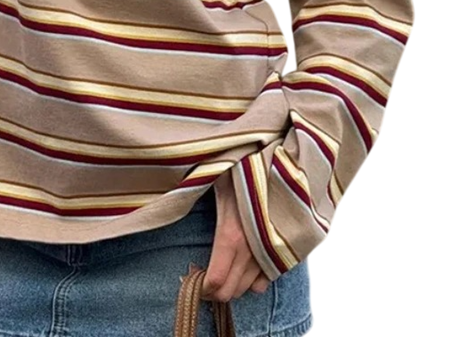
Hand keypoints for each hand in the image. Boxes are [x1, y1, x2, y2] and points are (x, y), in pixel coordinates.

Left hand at [201, 170, 271, 301]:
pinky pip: (269, 278)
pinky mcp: (284, 249)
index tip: (193, 280)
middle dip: (215, 290)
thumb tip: (168, 194)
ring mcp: (270, 251)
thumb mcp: (212, 179)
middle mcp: (252, 249)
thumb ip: (191, 193)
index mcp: (231, 234)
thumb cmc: (243, 167)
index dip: (202, 287)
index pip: (216, 281)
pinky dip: (254, 278)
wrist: (281, 162)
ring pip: (250, 288)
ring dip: (234, 284)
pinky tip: (243, 264)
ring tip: (222, 269)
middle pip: (232, 291)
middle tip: (203, 277)